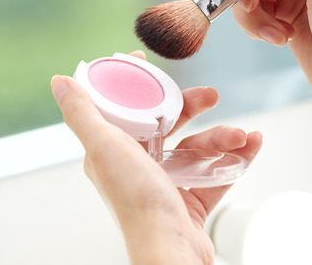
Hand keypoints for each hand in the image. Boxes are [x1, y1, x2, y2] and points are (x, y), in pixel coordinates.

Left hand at [51, 54, 261, 264]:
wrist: (171, 250)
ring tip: (238, 136)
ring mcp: (166, 185)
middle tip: (211, 95)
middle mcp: (137, 167)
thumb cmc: (136, 204)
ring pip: (196, 148)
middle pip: (167, 124)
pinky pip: (217, 172)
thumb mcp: (105, 147)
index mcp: (113, 152)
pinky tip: (252, 144)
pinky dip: (235, 158)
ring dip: (221, 137)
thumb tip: (59, 82)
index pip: (124, 109)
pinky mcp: (191, 201)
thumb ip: (82, 113)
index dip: (138, 86)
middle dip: (191, 107)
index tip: (149, 65)